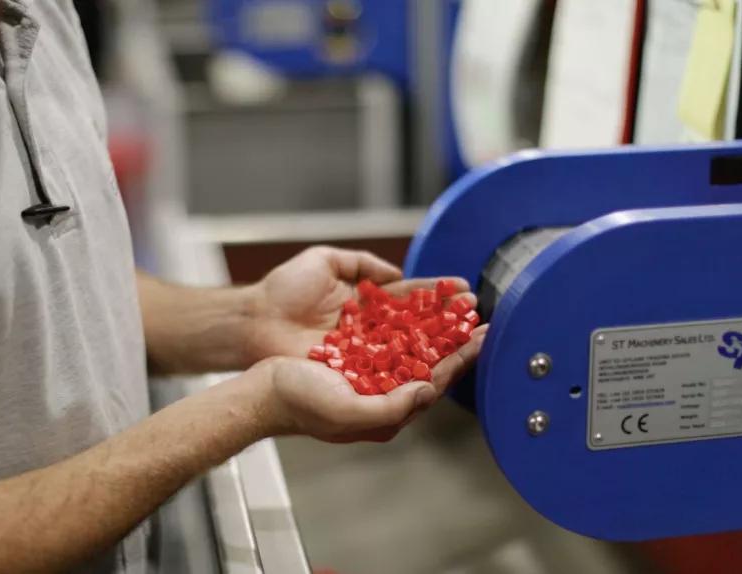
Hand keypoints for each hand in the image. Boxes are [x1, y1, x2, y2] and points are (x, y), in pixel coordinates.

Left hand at [248, 246, 476, 360]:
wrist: (255, 320)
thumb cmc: (283, 290)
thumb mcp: (324, 261)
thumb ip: (360, 263)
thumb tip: (395, 274)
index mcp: (366, 304)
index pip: (410, 298)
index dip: (436, 295)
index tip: (463, 291)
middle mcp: (370, 330)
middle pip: (418, 325)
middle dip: (448, 321)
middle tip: (478, 316)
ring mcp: (364, 353)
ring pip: (410, 349)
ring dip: (441, 345)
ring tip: (471, 338)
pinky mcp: (353, 373)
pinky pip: (388, 372)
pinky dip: (414, 368)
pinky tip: (439, 363)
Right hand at [258, 324, 487, 442]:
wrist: (261, 391)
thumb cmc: (298, 404)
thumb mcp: (347, 412)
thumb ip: (391, 408)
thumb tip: (427, 391)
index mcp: (384, 413)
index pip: (432, 384)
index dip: (459, 360)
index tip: (481, 338)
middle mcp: (381, 394)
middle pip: (429, 365)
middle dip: (455, 342)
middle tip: (480, 319)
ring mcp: (367, 374)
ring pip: (411, 348)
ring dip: (435, 328)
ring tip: (455, 308)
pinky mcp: (353, 355)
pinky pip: (387, 336)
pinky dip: (406, 321)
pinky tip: (418, 308)